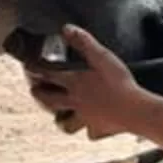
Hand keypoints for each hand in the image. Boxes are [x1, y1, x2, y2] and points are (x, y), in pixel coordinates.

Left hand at [25, 25, 142, 142]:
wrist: (135, 110)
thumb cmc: (119, 83)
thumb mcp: (102, 57)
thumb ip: (84, 42)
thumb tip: (66, 29)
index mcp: (75, 83)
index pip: (48, 75)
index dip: (36, 69)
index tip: (28, 67)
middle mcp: (76, 102)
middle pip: (50, 100)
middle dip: (39, 95)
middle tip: (34, 91)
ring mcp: (85, 118)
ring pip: (66, 123)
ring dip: (61, 119)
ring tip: (59, 116)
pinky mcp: (98, 128)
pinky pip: (90, 132)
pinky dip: (89, 130)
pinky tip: (91, 127)